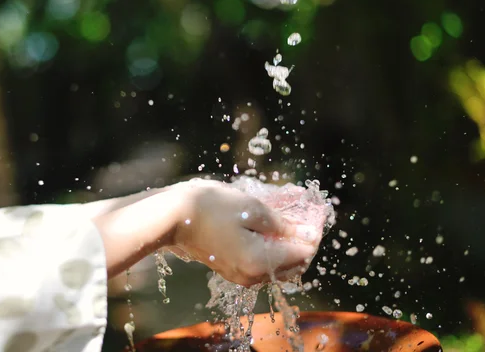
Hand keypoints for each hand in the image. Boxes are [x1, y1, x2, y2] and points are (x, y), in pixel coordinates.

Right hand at [169, 181, 321, 286]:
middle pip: (294, 265)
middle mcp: (253, 276)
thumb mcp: (253, 209)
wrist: (173, 217)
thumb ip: (284, 225)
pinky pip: (261, 264)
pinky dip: (270, 248)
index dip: (312, 233)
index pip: (304, 253)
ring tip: (284, 219)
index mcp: (261, 262)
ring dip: (286, 245)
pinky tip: (266, 228)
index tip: (310, 213)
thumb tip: (309, 235)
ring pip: (278, 266)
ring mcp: (240, 276)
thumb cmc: (212, 207)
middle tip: (300, 216)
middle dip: (302, 241)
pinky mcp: (231, 269)